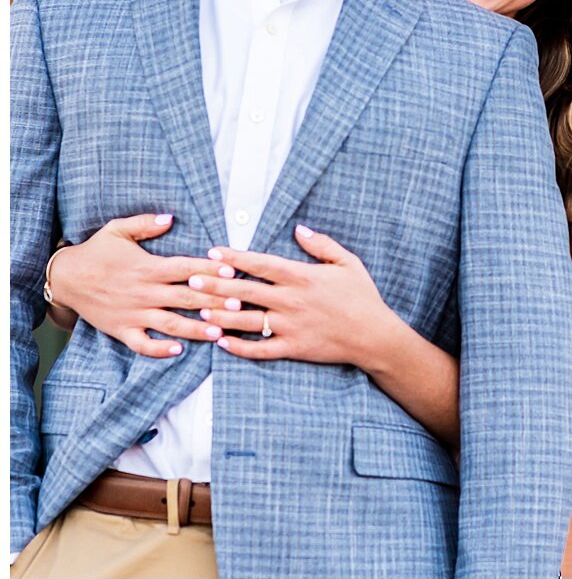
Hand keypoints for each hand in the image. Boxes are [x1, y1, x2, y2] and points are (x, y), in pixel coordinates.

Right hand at [45, 214, 232, 356]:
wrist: (65, 277)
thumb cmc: (96, 251)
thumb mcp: (118, 229)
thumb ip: (145, 223)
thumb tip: (170, 217)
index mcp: (148, 267)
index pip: (185, 268)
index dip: (210, 270)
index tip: (234, 271)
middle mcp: (144, 292)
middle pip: (185, 297)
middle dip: (213, 301)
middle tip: (240, 305)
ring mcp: (133, 313)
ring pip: (169, 324)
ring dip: (195, 329)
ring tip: (220, 333)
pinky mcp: (121, 330)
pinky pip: (141, 344)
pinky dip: (159, 349)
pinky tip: (179, 351)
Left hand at [192, 225, 400, 368]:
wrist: (374, 335)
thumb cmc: (363, 296)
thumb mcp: (348, 262)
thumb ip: (322, 245)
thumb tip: (298, 229)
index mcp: (302, 277)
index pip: (261, 264)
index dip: (235, 257)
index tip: (213, 252)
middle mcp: (291, 301)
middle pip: (245, 290)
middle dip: (215, 284)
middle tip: (191, 279)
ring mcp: (289, 326)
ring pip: (245, 320)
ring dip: (219, 316)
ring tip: (198, 312)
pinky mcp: (292, 348)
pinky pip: (259, 349)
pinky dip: (238, 347)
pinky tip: (221, 343)